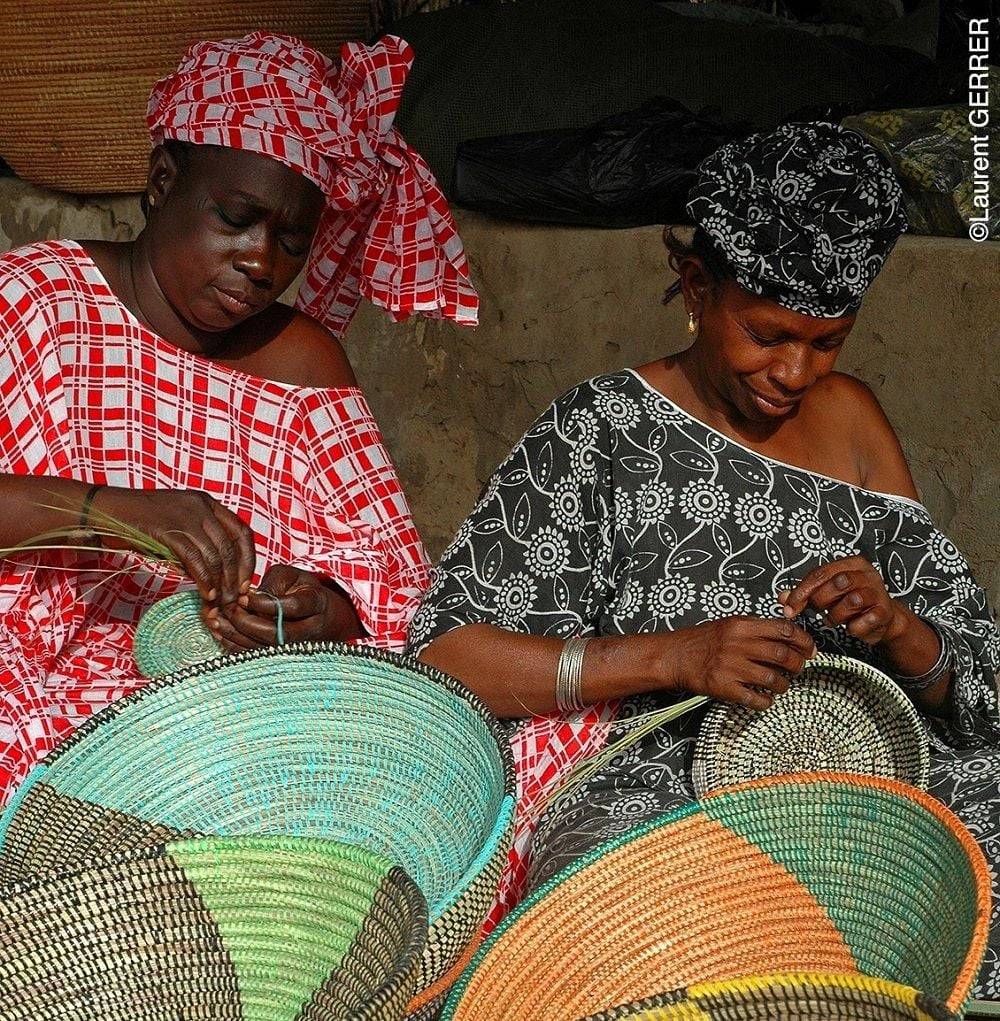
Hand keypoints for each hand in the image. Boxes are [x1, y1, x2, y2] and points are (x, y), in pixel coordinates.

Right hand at [97, 486, 254, 605]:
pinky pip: (194, 560)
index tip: (246, 583)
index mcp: (208, 503)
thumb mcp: (178, 527)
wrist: (105, 510)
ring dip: (220, 583)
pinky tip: (206, 594)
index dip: (248, 559)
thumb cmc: (142, 523)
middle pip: (231, 547)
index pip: (242, 532)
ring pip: (214, 556)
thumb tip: (218, 575)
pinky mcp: (168, 531)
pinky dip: (203, 580)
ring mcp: (185, 516)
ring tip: (218, 602)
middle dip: (236, 578)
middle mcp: (201, 506)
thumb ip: (199, 543)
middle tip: (235, 600)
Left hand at [208, 564, 364, 651]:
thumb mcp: (292, 576)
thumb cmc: (302, 591)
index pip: (293, 607)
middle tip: (229, 608)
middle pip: (276, 633)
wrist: (321, 617)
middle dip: (246, 622)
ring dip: (235, 634)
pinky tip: (219, 631)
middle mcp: (308, 629)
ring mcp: (295, 647)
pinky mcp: (280, 656)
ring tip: (215, 618)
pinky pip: (255, 655)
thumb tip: (248, 596)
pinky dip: (233, 645)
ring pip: (263, 648)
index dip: (265, 603)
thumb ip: (272, 582)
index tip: (244, 596)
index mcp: (316, 603)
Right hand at [663, 616, 815, 710]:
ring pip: (773, 679)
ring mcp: (730, 667)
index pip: (783, 630)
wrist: (674, 656)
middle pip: (781, 655)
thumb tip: (788, 634)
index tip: (809, 649)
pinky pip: (755, 699)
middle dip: (797, 664)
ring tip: (781, 685)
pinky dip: (766, 701)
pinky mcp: (724, 687)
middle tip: (798, 668)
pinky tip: (765, 698)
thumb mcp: (729, 624)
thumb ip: (755, 628)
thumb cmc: (703, 640)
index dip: (803, 640)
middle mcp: (737, 644)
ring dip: (784, 685)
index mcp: (740, 626)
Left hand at [778, 556, 907, 645]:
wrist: (883, 619)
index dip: (801, 592)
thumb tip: (782, 597)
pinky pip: (862, 623)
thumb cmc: (850, 601)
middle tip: (820, 610)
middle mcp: (867, 574)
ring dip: (837, 616)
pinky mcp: (884, 612)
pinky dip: (852, 628)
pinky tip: (853, 626)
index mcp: (851, 563)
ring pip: (851, 602)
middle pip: (837, 583)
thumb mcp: (826, 593)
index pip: (820, 573)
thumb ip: (805, 593)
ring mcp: (878, 593)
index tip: (789, 608)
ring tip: (835, 618)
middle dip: (822, 601)